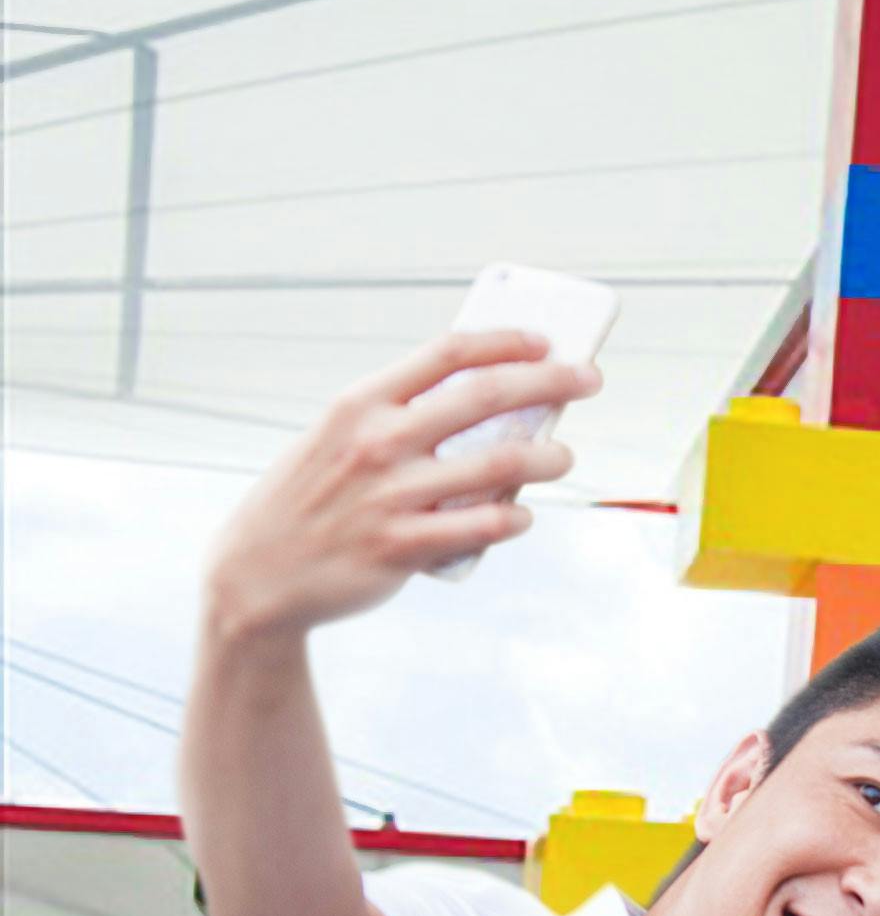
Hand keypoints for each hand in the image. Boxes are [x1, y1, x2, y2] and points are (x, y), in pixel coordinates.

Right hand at [201, 329, 598, 639]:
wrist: (254, 576)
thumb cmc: (308, 499)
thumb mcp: (335, 438)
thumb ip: (398, 418)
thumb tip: (488, 400)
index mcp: (359, 405)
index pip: (446, 354)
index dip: (505, 341)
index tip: (546, 340)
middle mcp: (377, 443)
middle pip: (488, 397)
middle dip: (552, 381)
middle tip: (589, 379)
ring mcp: (391, 496)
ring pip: (502, 465)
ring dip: (549, 456)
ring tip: (561, 456)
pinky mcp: (402, 547)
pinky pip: (486, 526)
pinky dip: (516, 518)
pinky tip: (521, 515)